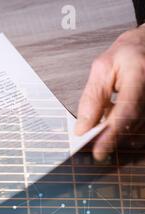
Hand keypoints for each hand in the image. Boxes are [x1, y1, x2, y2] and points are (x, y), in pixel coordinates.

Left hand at [75, 25, 144, 160]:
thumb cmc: (128, 54)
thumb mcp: (102, 69)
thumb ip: (92, 98)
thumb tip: (82, 128)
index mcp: (139, 74)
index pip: (127, 111)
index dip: (112, 134)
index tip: (98, 151)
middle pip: (134, 125)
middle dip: (111, 139)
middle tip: (93, 147)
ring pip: (139, 131)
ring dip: (119, 136)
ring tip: (104, 127)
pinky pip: (143, 128)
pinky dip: (128, 131)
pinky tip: (117, 124)